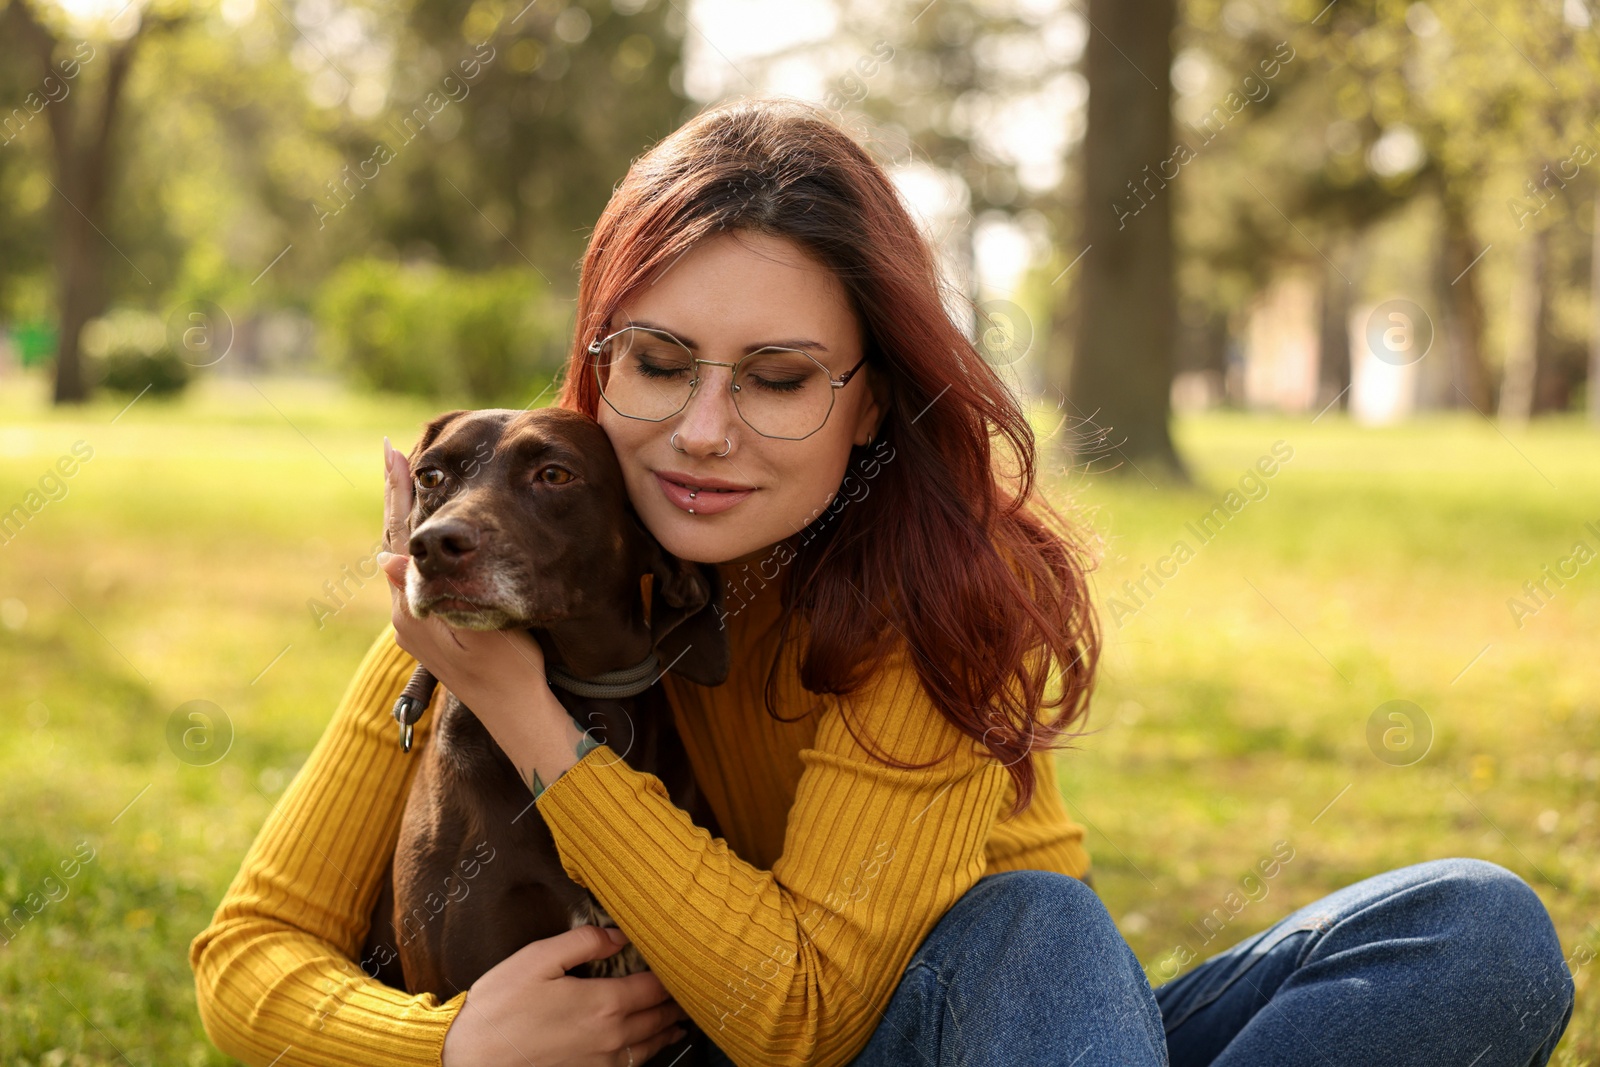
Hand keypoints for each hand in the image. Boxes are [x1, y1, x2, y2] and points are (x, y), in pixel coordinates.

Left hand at [376, 436, 546, 715]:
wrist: (515, 712)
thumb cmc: (510, 671)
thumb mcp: (480, 632)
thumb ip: (433, 596)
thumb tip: (386, 559)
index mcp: (413, 612)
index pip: (399, 540)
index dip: (397, 496)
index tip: (392, 455)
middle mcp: (406, 615)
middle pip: (396, 542)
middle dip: (398, 497)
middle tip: (393, 453)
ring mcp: (416, 622)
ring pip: (407, 556)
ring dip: (407, 517)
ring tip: (409, 476)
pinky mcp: (430, 626)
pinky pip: (419, 572)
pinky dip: (419, 541)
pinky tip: (430, 527)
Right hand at [441, 925, 688, 1066]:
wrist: (470, 1060)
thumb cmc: (498, 1009)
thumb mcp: (538, 959)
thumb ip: (584, 942)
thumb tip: (619, 934)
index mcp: (603, 1004)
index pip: (655, 987)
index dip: (672, 973)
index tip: (681, 961)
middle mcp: (611, 1037)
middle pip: (659, 1018)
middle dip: (676, 1002)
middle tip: (689, 988)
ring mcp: (601, 1062)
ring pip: (650, 1047)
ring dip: (667, 1030)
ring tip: (678, 1019)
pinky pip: (630, 1066)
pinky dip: (646, 1053)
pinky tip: (646, 1046)